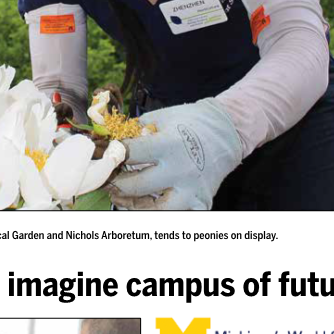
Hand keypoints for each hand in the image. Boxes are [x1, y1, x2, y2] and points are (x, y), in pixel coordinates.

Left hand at [108, 97, 242, 211]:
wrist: (228, 131)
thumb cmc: (191, 122)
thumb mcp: (161, 118)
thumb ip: (134, 130)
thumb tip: (108, 141)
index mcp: (169, 145)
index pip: (129, 154)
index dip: (112, 155)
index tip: (105, 156)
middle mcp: (180, 169)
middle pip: (135, 186)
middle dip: (116, 183)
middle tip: (108, 180)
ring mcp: (191, 189)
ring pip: (152, 210)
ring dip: (131, 204)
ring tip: (120, 197)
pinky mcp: (199, 202)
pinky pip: (172, 214)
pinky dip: (155, 211)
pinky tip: (144, 203)